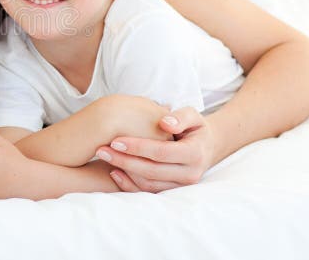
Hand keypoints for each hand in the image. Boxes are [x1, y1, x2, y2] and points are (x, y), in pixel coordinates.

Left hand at [97, 107, 214, 191]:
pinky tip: (113, 171)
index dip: (138, 147)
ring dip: (124, 172)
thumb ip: (181, 117)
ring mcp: (180, 185)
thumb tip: (165, 123)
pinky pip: (148, 192)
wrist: (207, 147)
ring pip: (148, 184)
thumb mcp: (194, 116)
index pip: (161, 152)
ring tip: (104, 158)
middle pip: (151, 171)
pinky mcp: (172, 191)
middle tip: (101, 150)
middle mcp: (189, 174)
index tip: (115, 140)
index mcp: (195, 154)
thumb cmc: (195, 128)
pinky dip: (129, 184)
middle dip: (124, 161)